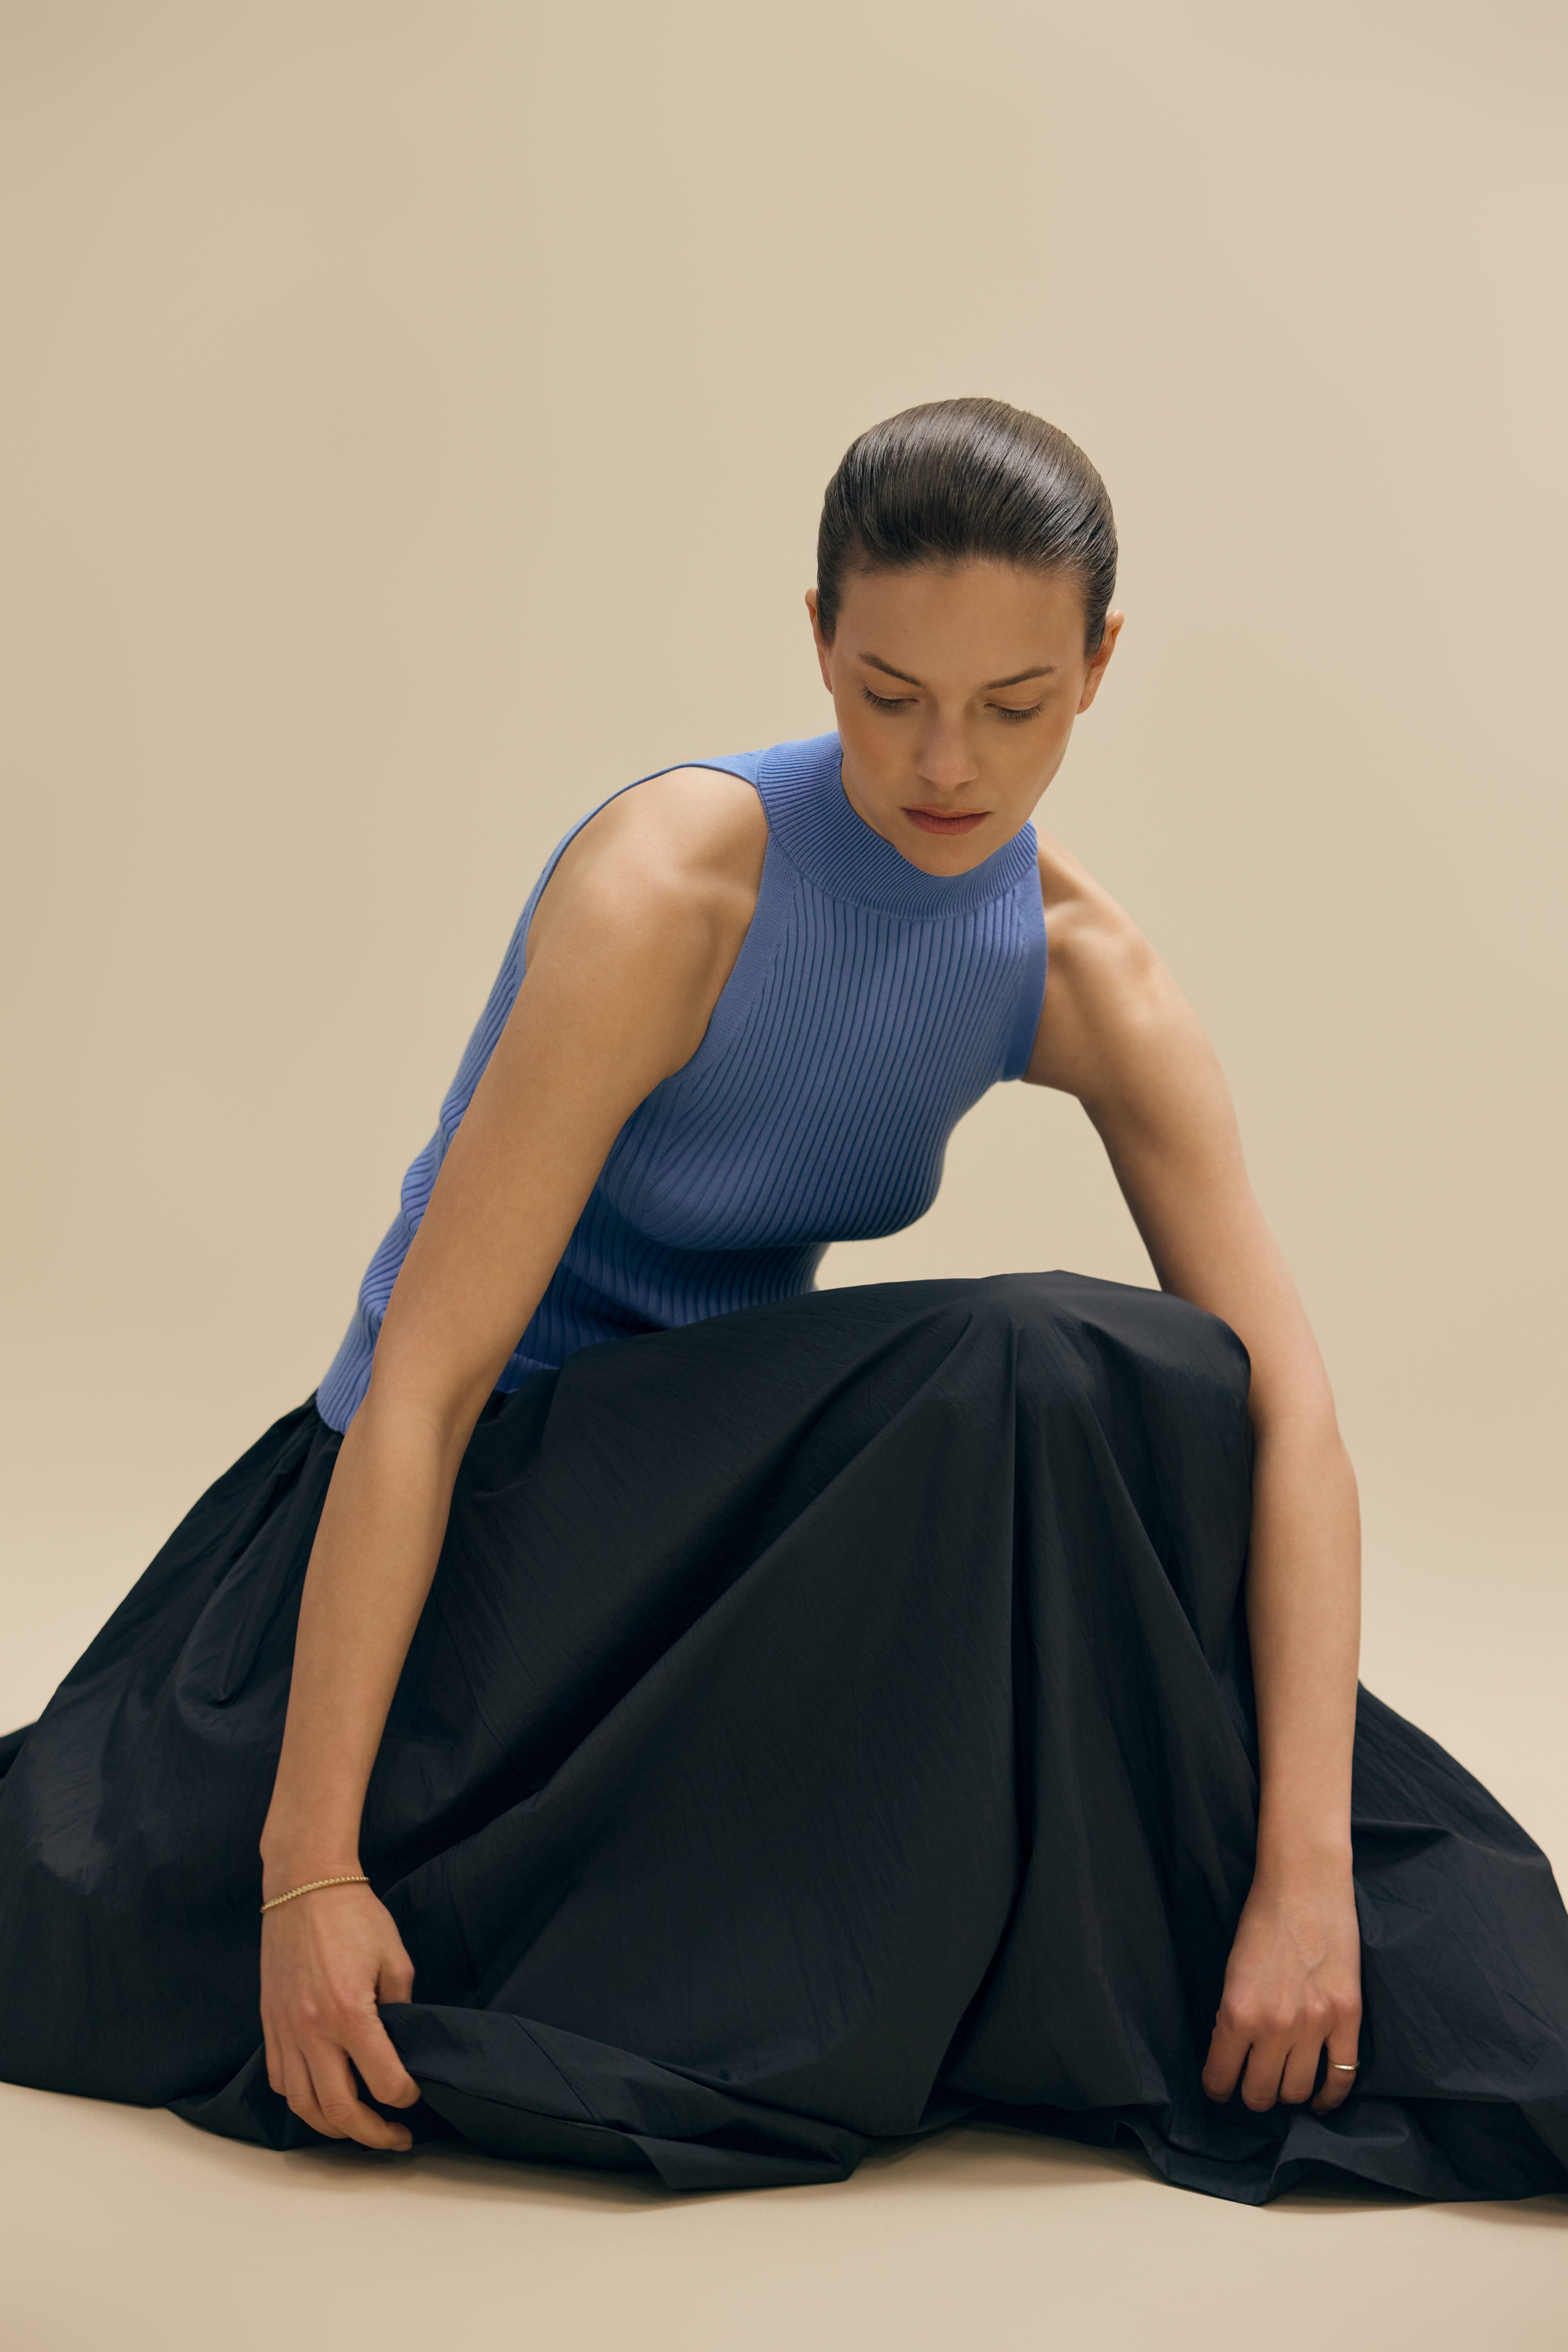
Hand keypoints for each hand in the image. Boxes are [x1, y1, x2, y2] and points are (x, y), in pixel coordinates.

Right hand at [260, 1880, 420, 2149]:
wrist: (304, 1886)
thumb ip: (400, 2007)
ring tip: (358, 2129)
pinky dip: (302, 2100)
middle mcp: (313, 2030)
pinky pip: (281, 2079)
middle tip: (394, 2139)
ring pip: (303, 2104)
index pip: (383, 2081)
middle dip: (370, 2134)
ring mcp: (286, 2030)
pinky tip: (322, 2098)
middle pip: (339, 2109)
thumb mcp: (394, 1959)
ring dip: (332, 2127)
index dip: (405, 2096)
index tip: (415, 2095)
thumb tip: (403, 2044)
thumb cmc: (354, 1915)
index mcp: (350, 2014)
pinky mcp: (270, 2023)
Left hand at [1201, 1855, 1361, 2113]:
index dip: (1217, 2088)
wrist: (1305, 1885)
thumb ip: (1233, 2017)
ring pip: (1297, 2091)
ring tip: (1282, 2082)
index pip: (1221, 2077)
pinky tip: (1319, 2098)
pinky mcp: (1347, 2018)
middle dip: (1252, 2094)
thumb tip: (1234, 2056)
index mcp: (1237, 2012)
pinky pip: (1342, 2076)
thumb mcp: (1231, 1972)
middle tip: (1252, 2083)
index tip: (1219, 2087)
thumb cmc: (1261, 1920)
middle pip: (1261, 2094)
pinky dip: (1329, 2097)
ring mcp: (1315, 2025)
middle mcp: (1275, 2026)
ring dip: (1287, 2094)